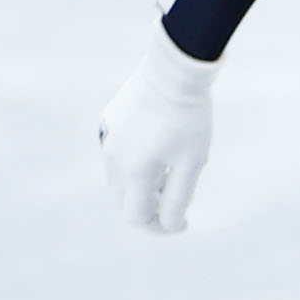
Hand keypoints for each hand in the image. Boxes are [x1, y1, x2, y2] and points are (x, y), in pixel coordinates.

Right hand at [99, 24, 219, 233]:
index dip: (161, 227)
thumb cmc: (189, 120)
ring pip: (119, 179)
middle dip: (151, 208)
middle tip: (178, 199)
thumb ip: (179, 199)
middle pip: (125, 201)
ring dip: (142, 187)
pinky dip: (135, 165)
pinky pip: (117, 155)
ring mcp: (107, 140)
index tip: (184, 222)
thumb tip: (171, 225)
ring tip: (171, 174)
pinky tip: (159, 151)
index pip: (137, 218)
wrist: (173, 72)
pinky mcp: (108, 123)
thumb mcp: (192, 164)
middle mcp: (112, 159)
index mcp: (133, 173)